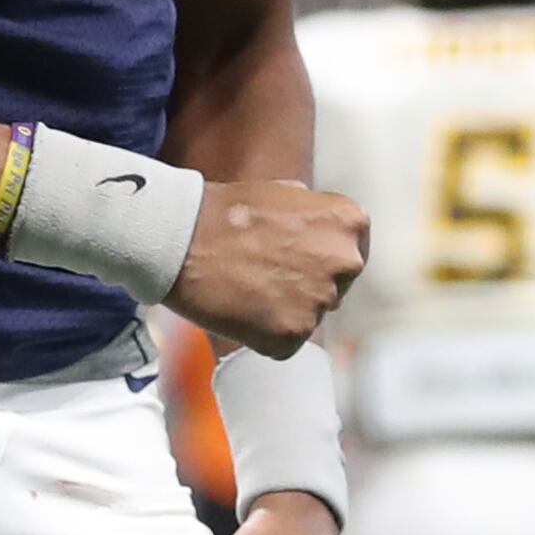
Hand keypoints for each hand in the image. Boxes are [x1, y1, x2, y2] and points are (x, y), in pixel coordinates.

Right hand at [166, 179, 366, 357]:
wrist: (183, 237)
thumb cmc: (226, 211)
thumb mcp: (283, 192)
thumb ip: (313, 215)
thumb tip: (320, 231)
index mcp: (349, 222)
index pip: (351, 249)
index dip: (321, 256)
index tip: (296, 258)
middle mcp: (345, 262)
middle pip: (334, 285)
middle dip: (306, 284)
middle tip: (266, 274)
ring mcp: (321, 301)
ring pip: (309, 315)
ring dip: (284, 309)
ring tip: (247, 289)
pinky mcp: (293, 334)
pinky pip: (285, 341)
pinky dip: (264, 334)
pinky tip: (240, 311)